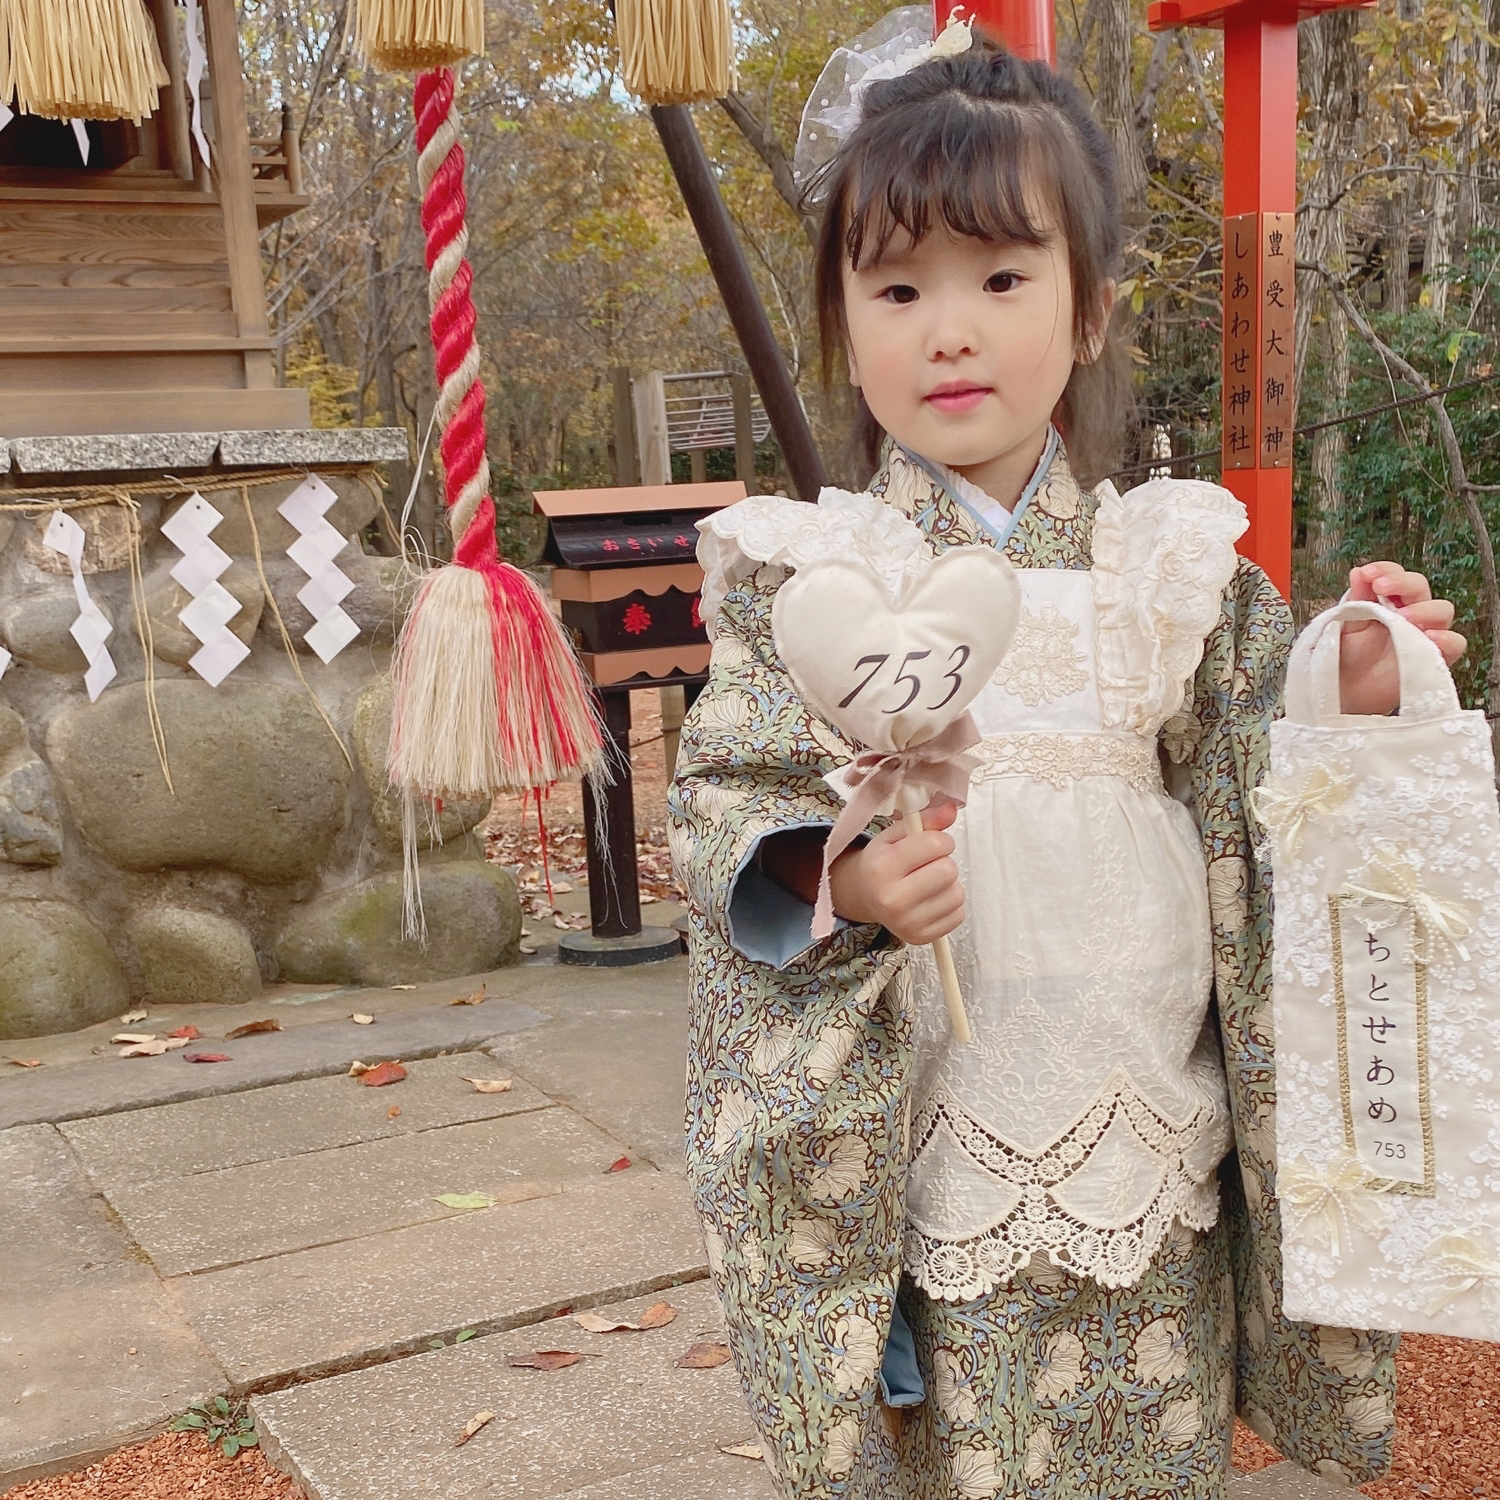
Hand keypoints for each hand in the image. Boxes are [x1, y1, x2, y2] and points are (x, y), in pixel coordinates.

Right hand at [829, 799, 965, 944]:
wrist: (865, 896)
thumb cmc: (884, 861)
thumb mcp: (897, 835)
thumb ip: (926, 820)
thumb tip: (952, 809)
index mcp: (882, 866)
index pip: (935, 844)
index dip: (940, 840)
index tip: (931, 844)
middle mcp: (891, 898)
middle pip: (948, 870)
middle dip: (944, 862)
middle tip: (929, 865)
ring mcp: (905, 922)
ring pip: (956, 894)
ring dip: (949, 884)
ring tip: (929, 883)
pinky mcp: (919, 938)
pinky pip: (958, 915)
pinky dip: (950, 904)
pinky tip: (932, 900)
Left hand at [1338, 562, 1466, 714]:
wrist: (1346, 691)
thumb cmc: (1345, 656)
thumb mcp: (1344, 626)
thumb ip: (1355, 600)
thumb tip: (1358, 572)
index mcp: (1386, 599)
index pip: (1394, 575)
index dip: (1385, 569)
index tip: (1367, 574)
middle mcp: (1410, 611)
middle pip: (1419, 587)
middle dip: (1402, 583)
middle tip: (1381, 587)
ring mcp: (1425, 633)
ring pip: (1441, 610)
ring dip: (1424, 609)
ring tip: (1402, 617)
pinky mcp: (1435, 657)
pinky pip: (1454, 644)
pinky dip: (1447, 638)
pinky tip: (1429, 638)